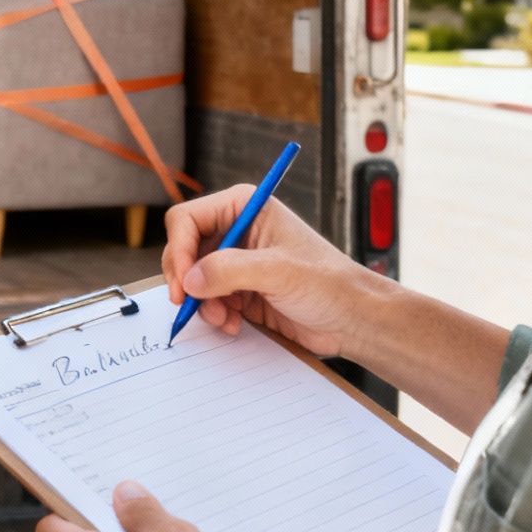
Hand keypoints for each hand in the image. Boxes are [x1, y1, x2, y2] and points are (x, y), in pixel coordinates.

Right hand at [161, 185, 377, 359]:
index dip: (179, 248)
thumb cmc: (329, 284)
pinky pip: (207, 300)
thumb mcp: (277, 271)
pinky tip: (233, 324)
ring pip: (192, 278)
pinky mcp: (239, 290)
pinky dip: (213, 314)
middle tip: (188, 304)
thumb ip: (228, 270)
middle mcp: (236, 231)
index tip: (183, 281)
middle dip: (186, 279)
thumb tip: (188, 280)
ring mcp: (236, 262)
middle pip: (183, 249)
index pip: (188, 219)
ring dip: (201, 302)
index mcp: (244, 208)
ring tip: (223, 318)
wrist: (353, 320)